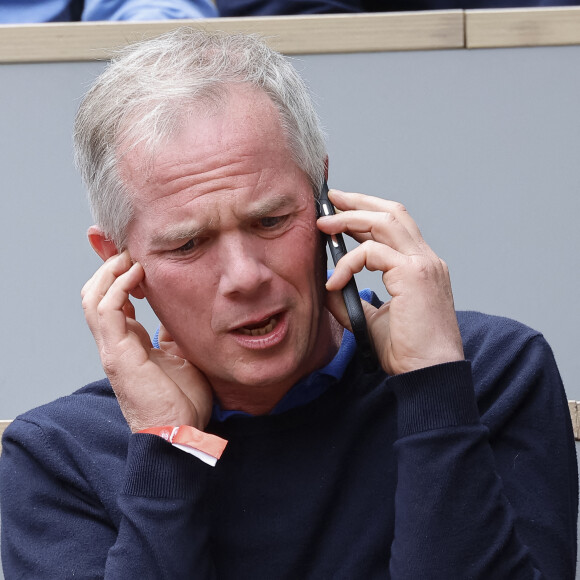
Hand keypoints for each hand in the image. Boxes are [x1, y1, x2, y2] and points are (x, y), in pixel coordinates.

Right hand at [81, 251, 212, 431]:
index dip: (118, 277)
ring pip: (93, 298)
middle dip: (107, 267)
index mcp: (129, 344)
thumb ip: (173, 335)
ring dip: (110, 272)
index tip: (133, 256)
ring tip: (130, 256)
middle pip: (96, 295)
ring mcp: (113, 348)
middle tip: (126, 247)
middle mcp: (115, 344)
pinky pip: (106, 311)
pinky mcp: (117, 354)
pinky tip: (137, 274)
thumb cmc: (182, 402)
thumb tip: (177, 315)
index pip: (113, 301)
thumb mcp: (182, 357)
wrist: (180, 433)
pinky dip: (116, 287)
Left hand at [318, 189, 463, 375]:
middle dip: (358, 202)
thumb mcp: (372, 319)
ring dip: (350, 219)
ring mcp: (423, 264)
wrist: (430, 374)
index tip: (341, 211)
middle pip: (391, 212)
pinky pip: (372, 253)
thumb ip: (352, 299)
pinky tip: (334, 281)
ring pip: (384, 221)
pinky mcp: (413, 275)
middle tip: (331, 200)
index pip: (395, 226)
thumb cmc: (408, 351)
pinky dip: (348, 262)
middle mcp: (426, 259)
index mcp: (421, 267)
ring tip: (324, 224)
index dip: (367, 212)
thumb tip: (327, 287)